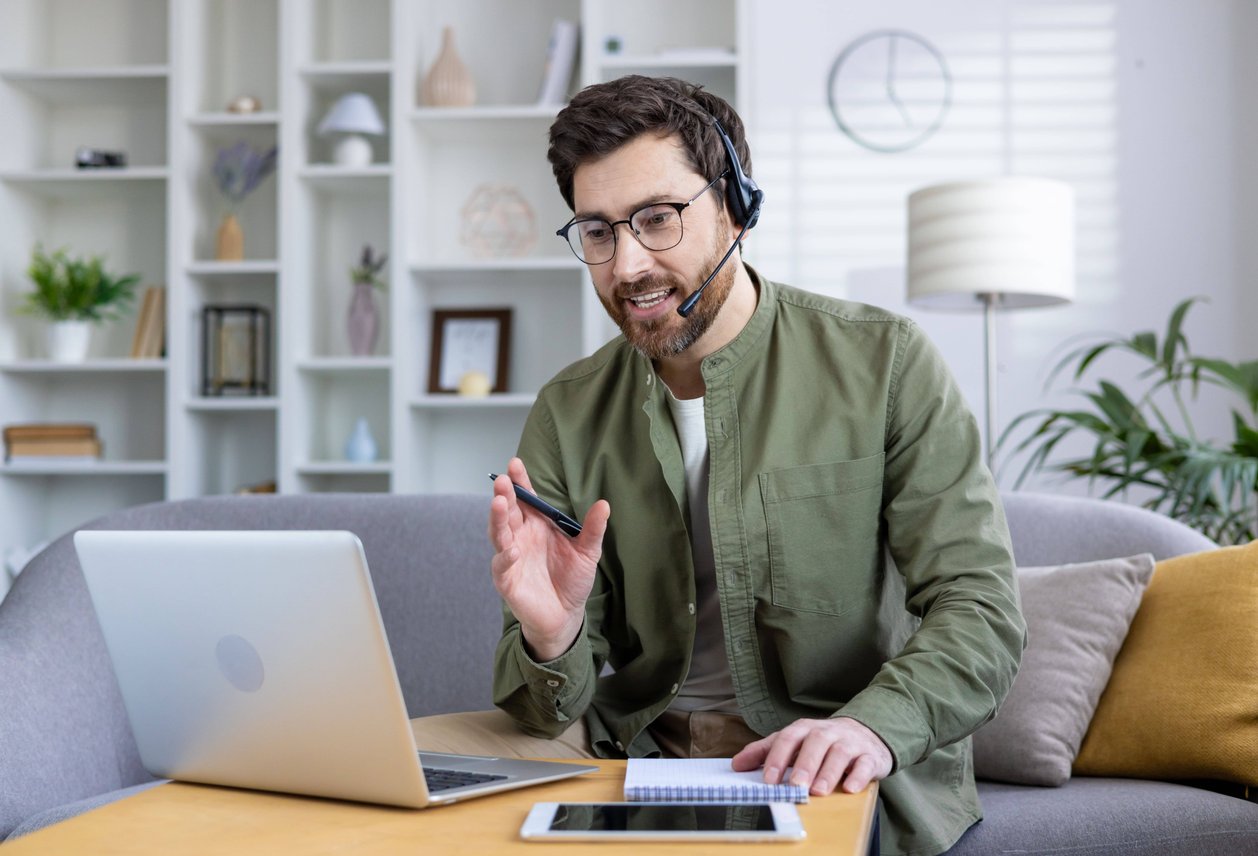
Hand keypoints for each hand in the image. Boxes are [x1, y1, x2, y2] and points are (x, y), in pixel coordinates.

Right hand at [487, 457, 609, 660]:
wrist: (565, 614)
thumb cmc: (571, 579)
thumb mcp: (587, 552)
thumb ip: (593, 529)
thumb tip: (604, 504)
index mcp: (537, 525)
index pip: (526, 498)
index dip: (520, 482)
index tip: (515, 463)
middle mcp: (520, 536)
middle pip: (508, 511)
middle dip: (504, 494)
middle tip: (503, 480)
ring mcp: (511, 557)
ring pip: (499, 533)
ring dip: (497, 518)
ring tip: (499, 502)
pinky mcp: (507, 580)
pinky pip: (502, 565)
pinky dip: (506, 556)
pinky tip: (513, 549)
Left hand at [732, 717, 891, 796]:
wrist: (864, 734)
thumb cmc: (821, 743)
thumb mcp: (793, 742)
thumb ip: (765, 751)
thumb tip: (736, 764)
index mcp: (805, 728)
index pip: (788, 738)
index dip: (777, 758)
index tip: (768, 780)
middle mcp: (827, 732)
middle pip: (815, 742)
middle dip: (804, 764)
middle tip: (795, 785)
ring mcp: (850, 743)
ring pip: (840, 753)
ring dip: (828, 772)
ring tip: (818, 791)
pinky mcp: (870, 756)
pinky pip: (865, 764)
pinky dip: (859, 776)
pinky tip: (850, 788)